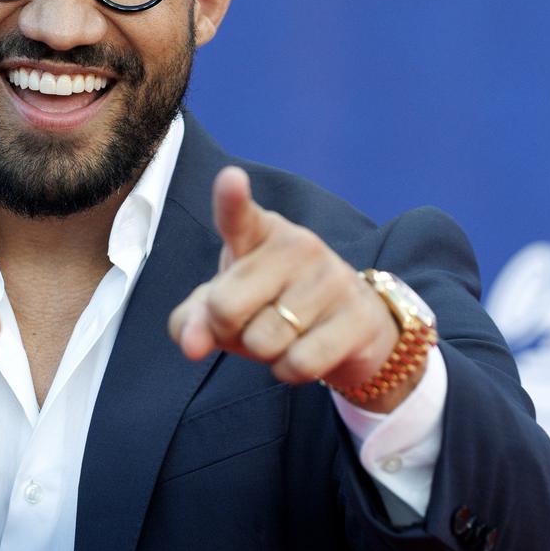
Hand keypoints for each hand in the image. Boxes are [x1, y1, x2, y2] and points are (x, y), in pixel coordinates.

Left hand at [167, 167, 415, 411]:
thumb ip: (193, 320)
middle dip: (227, 331)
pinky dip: (289, 371)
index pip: (239, 215)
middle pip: (225, 307)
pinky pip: (299, 363)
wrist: (352, 329)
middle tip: (251, 323)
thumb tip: (191, 345)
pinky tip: (304, 353)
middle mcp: (298, 245)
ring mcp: (332, 278)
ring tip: (285, 335)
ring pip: (263, 341)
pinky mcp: (358, 316)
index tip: (231, 179)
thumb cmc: (273, 307)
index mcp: (259, 232)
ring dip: (264, 354)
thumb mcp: (226, 308)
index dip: (231, 199)